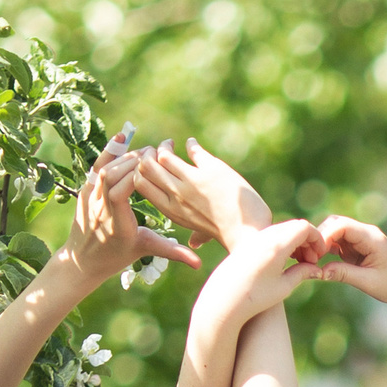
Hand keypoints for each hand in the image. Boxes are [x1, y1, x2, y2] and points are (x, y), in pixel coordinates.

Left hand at [60, 130, 202, 284]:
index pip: (120, 192)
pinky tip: (121, 138)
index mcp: (118, 225)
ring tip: (144, 153)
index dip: (134, 177)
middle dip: (132, 162)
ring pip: (104, 170)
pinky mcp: (85, 191)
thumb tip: (199, 263)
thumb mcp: (145, 250)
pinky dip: (108, 152)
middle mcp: (101, 209)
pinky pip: (96, 167)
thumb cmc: (115, 256)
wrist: (82, 260)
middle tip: (153, 154)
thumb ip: (172, 252)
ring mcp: (90, 199)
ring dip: (124, 158)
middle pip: (112, 176)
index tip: (153, 168)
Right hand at [138, 138, 275, 250]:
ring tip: (171, 143)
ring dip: (165, 145)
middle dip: (148, 154)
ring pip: (164, 155)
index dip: (140, 170)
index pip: (140, 183)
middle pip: (146, 166)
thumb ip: (197, 235)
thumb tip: (194, 243)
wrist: (247, 231)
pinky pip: (192, 150)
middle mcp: (176, 194)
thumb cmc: (228, 233)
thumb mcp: (205, 234)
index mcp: (170, 209)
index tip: (149, 165)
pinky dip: (190, 144)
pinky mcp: (209, 170)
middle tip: (157, 150)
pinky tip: (192, 143)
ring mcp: (191, 182)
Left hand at [215, 218, 324, 316]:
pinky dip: (283, 243)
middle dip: (308, 240)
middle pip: (295, 226)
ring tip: (300, 263)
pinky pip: (272, 235)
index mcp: (277, 245)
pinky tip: (285, 262)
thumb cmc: (255, 298)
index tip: (321, 255)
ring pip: (283, 230)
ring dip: (296, 242)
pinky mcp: (248, 243)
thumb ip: (302, 273)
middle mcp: (265, 237)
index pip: (304, 228)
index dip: (317, 239)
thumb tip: (317, 269)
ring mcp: (255, 238)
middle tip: (312, 261)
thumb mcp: (284, 286)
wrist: (224, 300)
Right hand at [313, 214, 386, 311]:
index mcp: (372, 238)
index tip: (316, 252)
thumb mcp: (368, 282)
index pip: (343, 225)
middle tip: (310, 256)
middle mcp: (366, 233)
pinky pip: (338, 241)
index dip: (326, 235)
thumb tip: (318, 271)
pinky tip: (320, 261)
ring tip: (312, 259)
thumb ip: (344, 274)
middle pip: (336, 223)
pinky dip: (327, 248)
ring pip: (334, 231)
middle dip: (321, 236)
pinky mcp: (357, 246)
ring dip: (323, 242)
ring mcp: (361, 238)